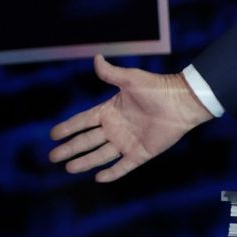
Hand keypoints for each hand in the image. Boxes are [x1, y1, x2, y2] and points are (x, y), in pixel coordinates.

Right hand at [49, 55, 213, 182]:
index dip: (68, 127)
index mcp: (111, 110)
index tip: (53, 135)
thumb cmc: (158, 88)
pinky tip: (99, 178)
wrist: (183, 102)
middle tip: (53, 156)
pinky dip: (112, 173)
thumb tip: (96, 57)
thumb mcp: (131, 79)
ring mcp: (128, 141)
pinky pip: (124, 166)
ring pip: (101, 155)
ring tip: (68, 168)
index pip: (84, 121)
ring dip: (85, 162)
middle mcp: (116, 127)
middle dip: (70, 148)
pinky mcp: (141, 152)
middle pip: (87, 140)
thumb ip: (111, 73)